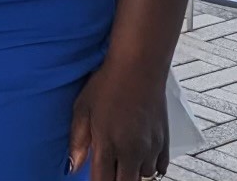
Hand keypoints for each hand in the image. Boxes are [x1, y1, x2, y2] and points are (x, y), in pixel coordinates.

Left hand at [69, 63, 168, 179]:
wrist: (138, 67)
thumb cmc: (106, 85)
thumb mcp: (82, 109)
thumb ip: (77, 141)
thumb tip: (72, 167)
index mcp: (108, 145)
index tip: (94, 179)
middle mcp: (131, 151)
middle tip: (109, 171)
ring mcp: (151, 147)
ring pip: (143, 177)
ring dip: (133, 174)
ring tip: (123, 161)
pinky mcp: (165, 141)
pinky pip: (160, 167)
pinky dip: (150, 167)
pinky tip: (140, 158)